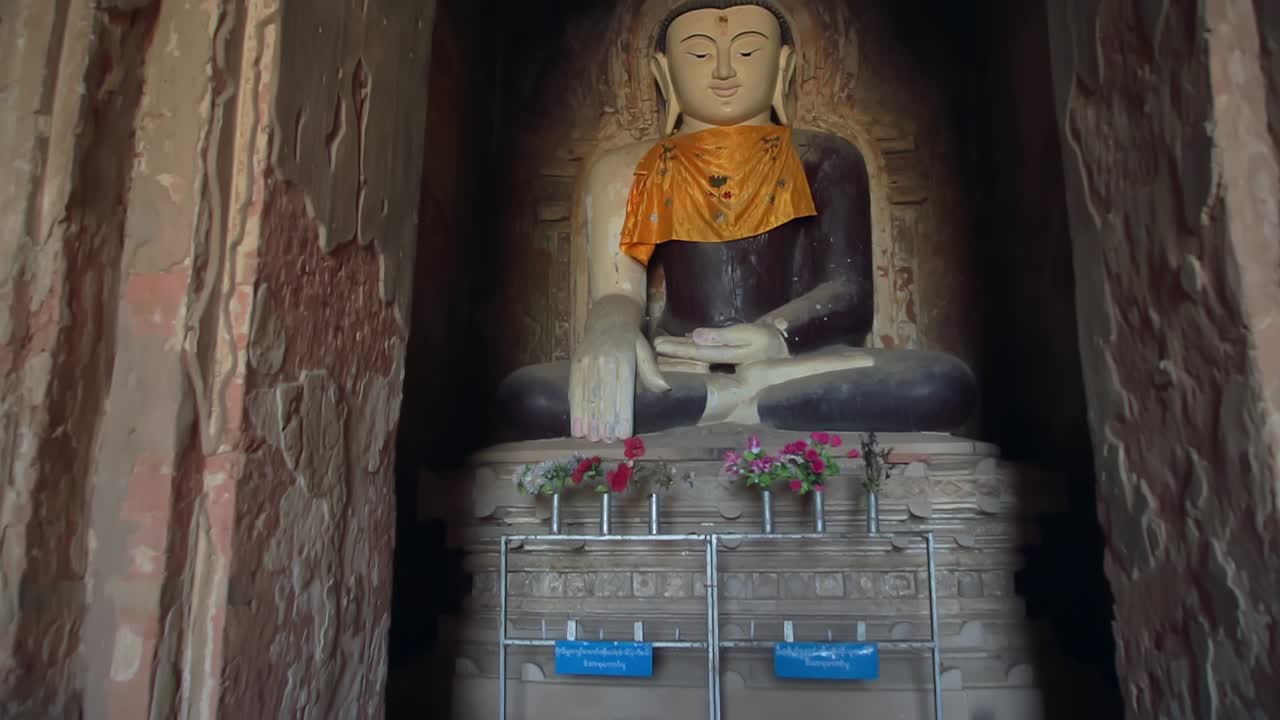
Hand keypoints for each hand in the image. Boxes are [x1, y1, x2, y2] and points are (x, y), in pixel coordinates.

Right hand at [570, 319, 669, 441]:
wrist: (609, 314)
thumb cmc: (631, 338)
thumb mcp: (645, 349)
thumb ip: (651, 370)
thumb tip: (664, 388)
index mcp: (624, 358)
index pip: (623, 391)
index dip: (622, 414)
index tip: (622, 434)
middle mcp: (604, 360)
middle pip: (603, 396)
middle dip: (604, 421)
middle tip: (605, 441)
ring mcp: (587, 361)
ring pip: (587, 394)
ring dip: (588, 418)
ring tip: (590, 437)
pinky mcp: (575, 363)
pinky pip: (574, 389)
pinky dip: (575, 409)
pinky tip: (577, 425)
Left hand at [653, 323, 788, 364]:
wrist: (786, 352)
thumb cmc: (769, 341)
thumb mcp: (750, 336)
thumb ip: (723, 337)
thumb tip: (695, 335)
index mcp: (724, 360)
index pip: (695, 354)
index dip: (676, 349)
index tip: (658, 345)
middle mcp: (720, 369)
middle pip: (690, 361)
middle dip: (671, 356)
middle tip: (650, 350)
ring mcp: (722, 371)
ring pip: (695, 363)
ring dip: (677, 358)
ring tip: (657, 354)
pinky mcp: (725, 367)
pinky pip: (702, 362)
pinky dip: (689, 357)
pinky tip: (678, 354)